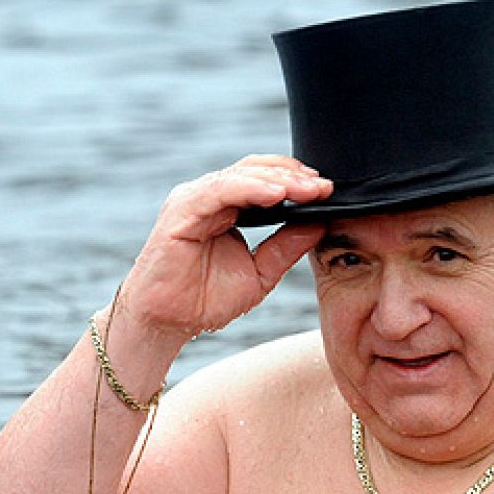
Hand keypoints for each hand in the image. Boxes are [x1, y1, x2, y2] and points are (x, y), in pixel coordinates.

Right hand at [117, 155, 330, 340]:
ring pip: (240, 176)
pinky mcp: (180, 211)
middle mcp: (208, 198)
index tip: (328, 191)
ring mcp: (192, 201)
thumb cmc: (202, 300)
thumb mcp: (260, 273)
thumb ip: (286, 247)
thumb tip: (320, 223)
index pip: (265, 180)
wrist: (165, 322)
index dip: (297, 182)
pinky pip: (218, 191)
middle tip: (325, 187)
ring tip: (307, 189)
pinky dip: (249, 189)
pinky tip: (276, 194)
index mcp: (226, 208)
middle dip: (293, 177)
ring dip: (277, 180)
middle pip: (256, 170)